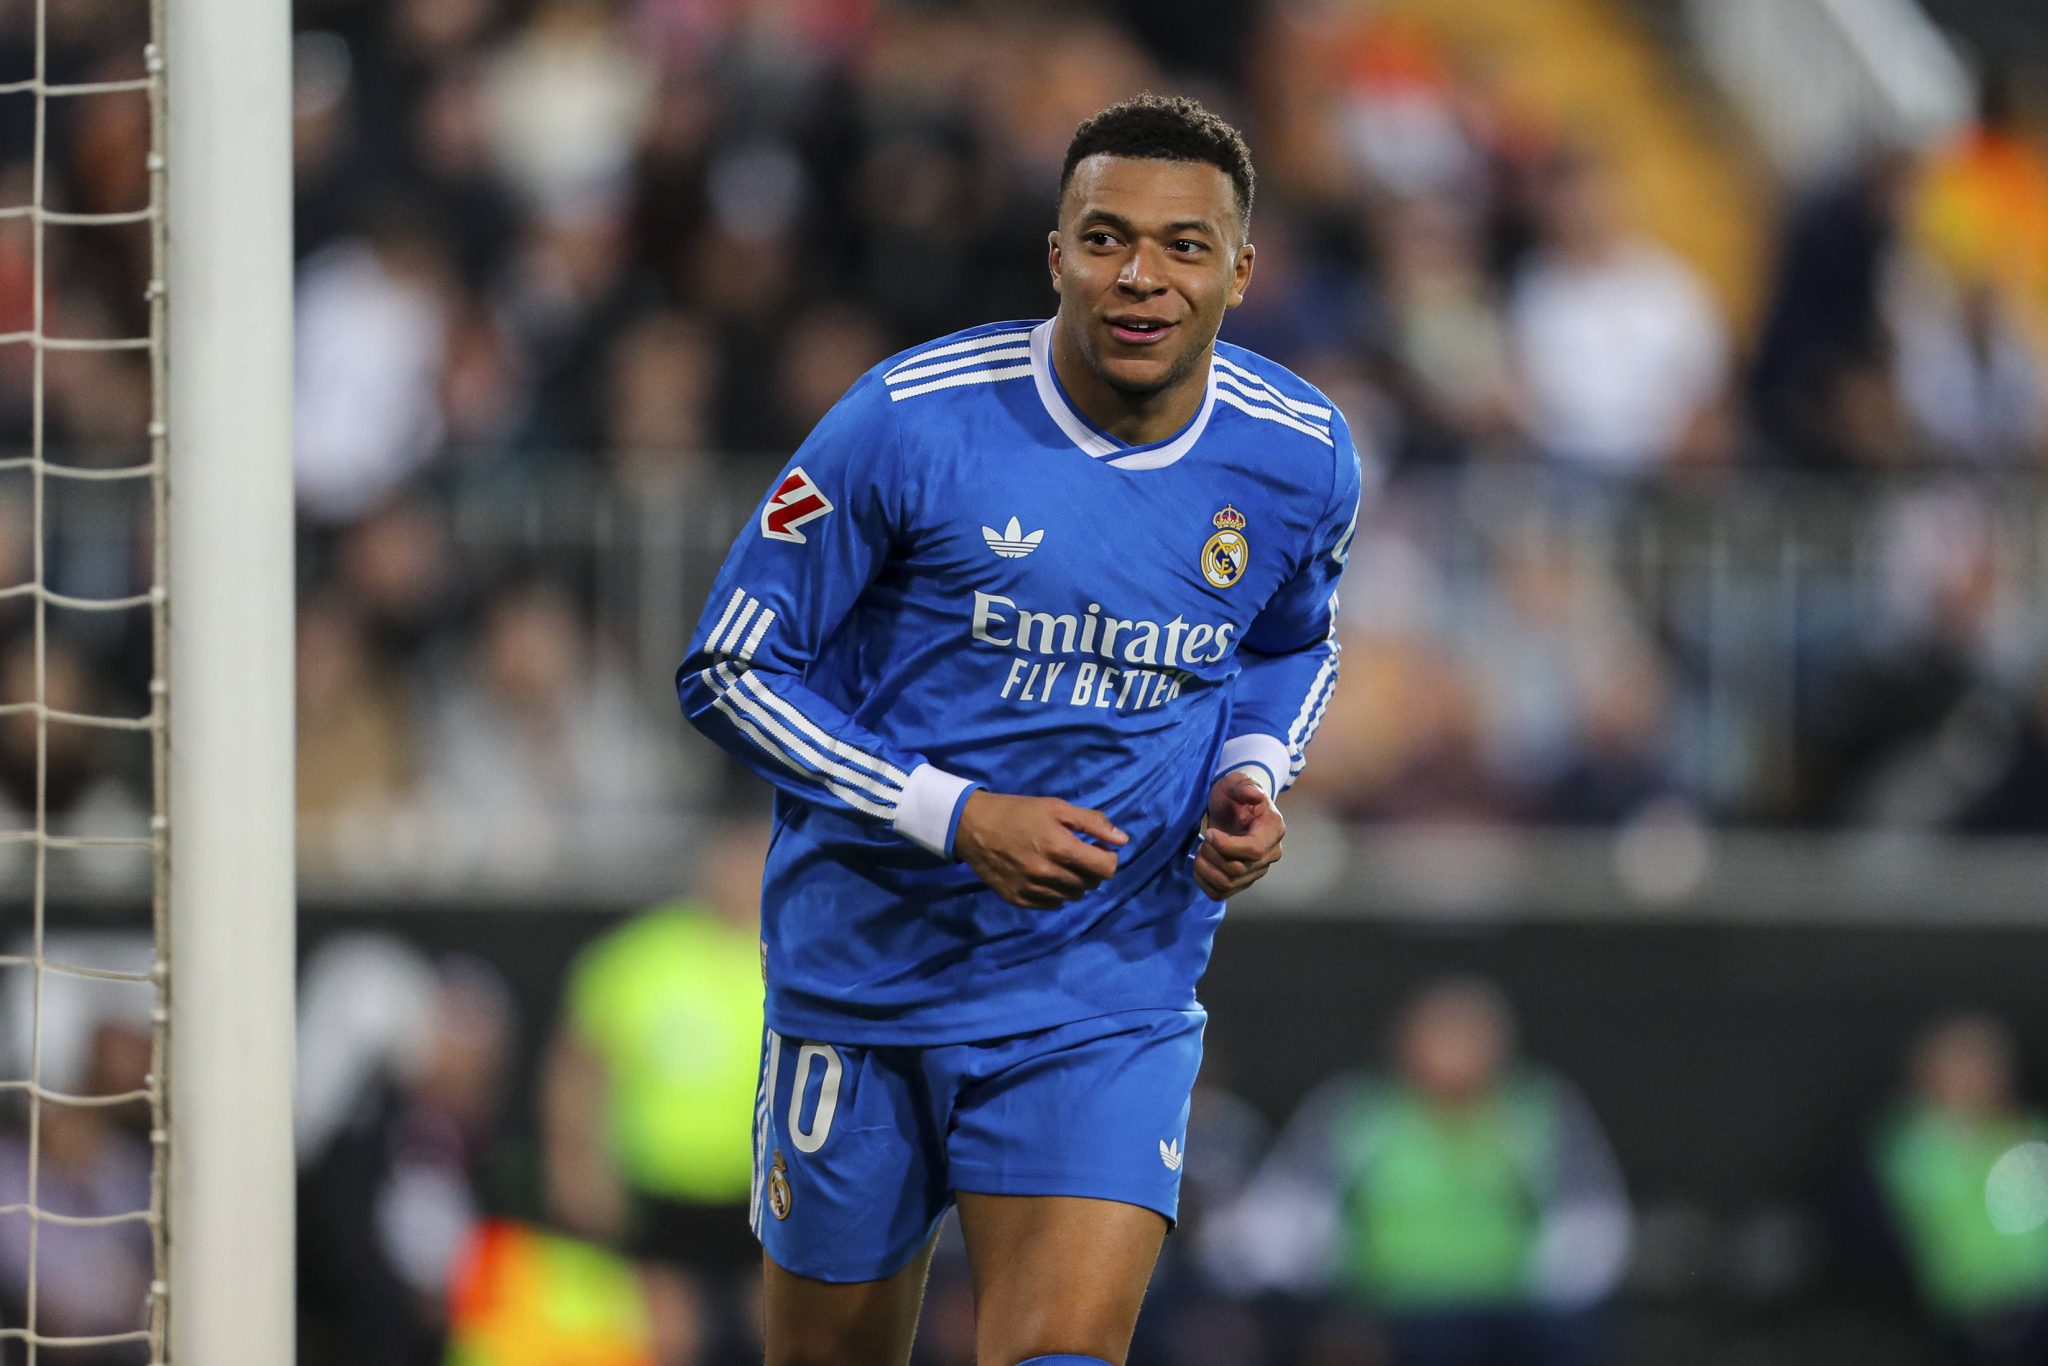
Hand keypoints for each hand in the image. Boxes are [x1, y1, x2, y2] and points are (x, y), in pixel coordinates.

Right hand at [954, 790, 1127, 908]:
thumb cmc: (1018, 812)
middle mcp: (1047, 874)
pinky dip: (1055, 893)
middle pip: (1091, 884)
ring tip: (1060, 865)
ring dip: (1074, 883)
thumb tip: (1123, 840)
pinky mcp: (1018, 900)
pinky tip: (1045, 876)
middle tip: (1077, 855)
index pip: (1105, 869)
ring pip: (1073, 897)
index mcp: (1059, 848)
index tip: (1098, 850)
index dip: (1108, 859)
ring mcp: (1032, 890)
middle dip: (1091, 870)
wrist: (972, 826)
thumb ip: (1092, 822)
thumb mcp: (1056, 807)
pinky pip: (1052, 905)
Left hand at [1193, 770, 1283, 899]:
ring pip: (1228, 884)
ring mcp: (1257, 870)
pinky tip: (1199, 864)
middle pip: (1238, 870)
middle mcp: (1271, 854)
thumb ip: (1244, 786)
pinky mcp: (1242, 881)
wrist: (1233, 808)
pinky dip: (1204, 882)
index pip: (1253, 850)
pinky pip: (1220, 893)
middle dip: (1213, 855)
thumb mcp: (1236, 782)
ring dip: (1206, 869)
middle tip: (1204, 839)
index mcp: (1274, 830)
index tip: (1210, 833)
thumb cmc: (1235, 794)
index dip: (1227, 846)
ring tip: (1200, 851)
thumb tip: (1254, 795)